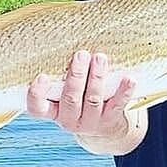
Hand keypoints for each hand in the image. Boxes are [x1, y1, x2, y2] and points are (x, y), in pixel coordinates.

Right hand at [27, 51, 144, 151]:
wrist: (104, 128)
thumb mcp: (65, 94)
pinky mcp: (110, 120)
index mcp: (53, 112)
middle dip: (76, 76)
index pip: (37, 108)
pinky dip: (124, 91)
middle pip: (71, 99)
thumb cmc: (79, 100)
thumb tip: (63, 37)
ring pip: (93, 99)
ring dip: (96, 77)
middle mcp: (69, 120)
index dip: (37, 94)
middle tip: (81, 55)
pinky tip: (129, 78)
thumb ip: (61, 77)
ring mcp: (90, 122)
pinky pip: (117, 105)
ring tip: (100, 57)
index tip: (42, 76)